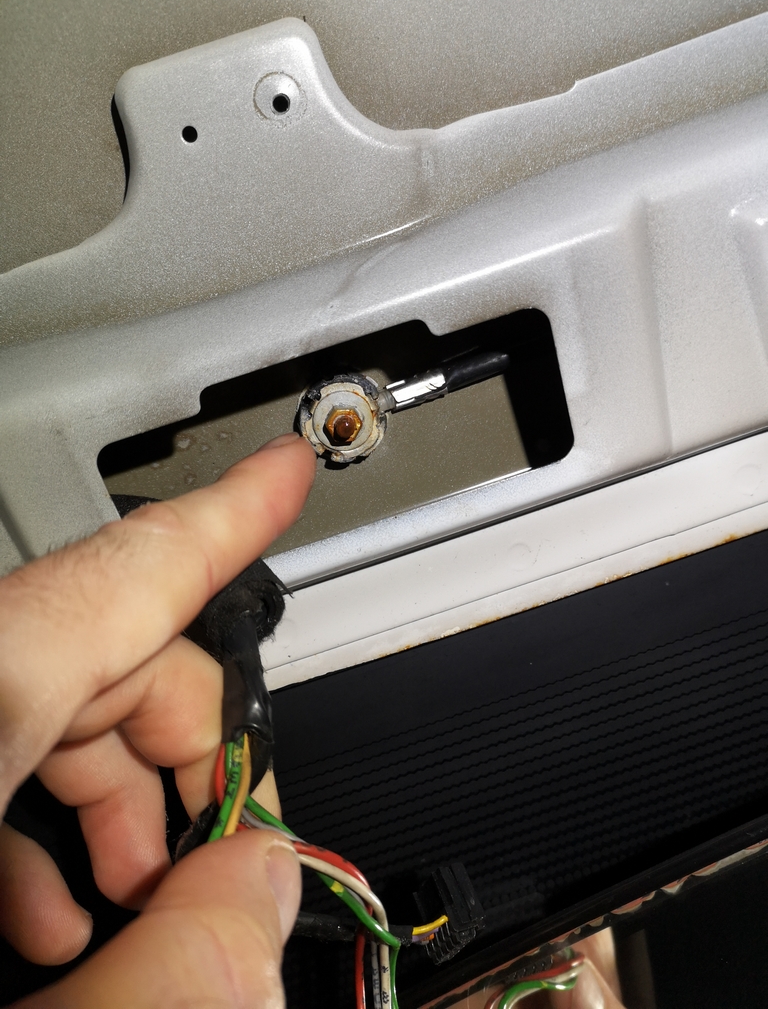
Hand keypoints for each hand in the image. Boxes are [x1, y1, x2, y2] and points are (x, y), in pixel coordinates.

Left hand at [0, 432, 315, 1002]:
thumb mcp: (64, 998)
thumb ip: (177, 954)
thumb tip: (263, 884)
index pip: (135, 568)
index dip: (235, 511)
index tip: (287, 466)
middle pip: (120, 656)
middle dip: (197, 751)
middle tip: (227, 853)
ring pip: (61, 704)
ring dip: (124, 797)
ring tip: (137, 900)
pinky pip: (4, 744)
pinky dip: (44, 820)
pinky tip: (53, 915)